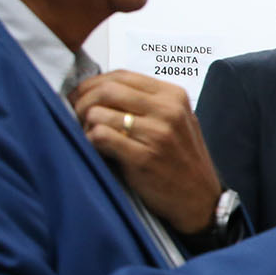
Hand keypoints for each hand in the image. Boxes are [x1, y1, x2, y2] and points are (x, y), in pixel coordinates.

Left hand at [71, 70, 221, 233]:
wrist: (200, 199)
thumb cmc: (182, 160)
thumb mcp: (176, 121)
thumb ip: (147, 102)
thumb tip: (101, 90)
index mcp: (173, 96)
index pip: (122, 75)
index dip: (93, 83)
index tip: (80, 95)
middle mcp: (168, 110)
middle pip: (107, 90)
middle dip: (82, 101)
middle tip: (75, 114)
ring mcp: (157, 134)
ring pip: (99, 113)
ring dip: (85, 125)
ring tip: (89, 136)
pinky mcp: (144, 158)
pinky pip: (100, 137)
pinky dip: (90, 141)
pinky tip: (97, 149)